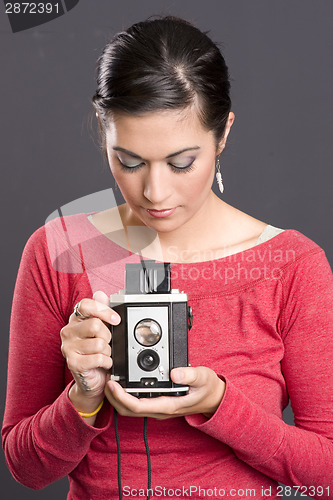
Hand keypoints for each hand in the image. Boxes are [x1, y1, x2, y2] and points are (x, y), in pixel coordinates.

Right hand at [60, 291, 120, 412]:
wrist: (92, 378)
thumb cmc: (96, 352)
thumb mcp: (101, 329)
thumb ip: (101, 311)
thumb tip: (101, 294)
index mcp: (75, 319)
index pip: (85, 305)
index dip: (103, 310)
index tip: (115, 320)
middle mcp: (68, 331)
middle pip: (96, 324)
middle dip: (108, 336)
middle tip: (107, 343)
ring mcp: (68, 347)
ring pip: (99, 343)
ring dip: (108, 351)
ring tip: (104, 354)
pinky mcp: (72, 362)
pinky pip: (98, 358)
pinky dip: (106, 361)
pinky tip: (103, 363)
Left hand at [104, 366, 225, 419]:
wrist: (214, 399)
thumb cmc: (208, 389)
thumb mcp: (203, 378)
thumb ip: (190, 374)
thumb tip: (175, 373)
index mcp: (168, 405)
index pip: (138, 405)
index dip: (121, 396)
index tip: (113, 384)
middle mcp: (160, 409)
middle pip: (128, 410)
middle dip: (114, 398)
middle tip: (106, 380)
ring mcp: (158, 408)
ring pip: (131, 409)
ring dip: (118, 398)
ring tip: (111, 381)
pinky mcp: (158, 404)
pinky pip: (137, 404)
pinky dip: (126, 396)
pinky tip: (123, 384)